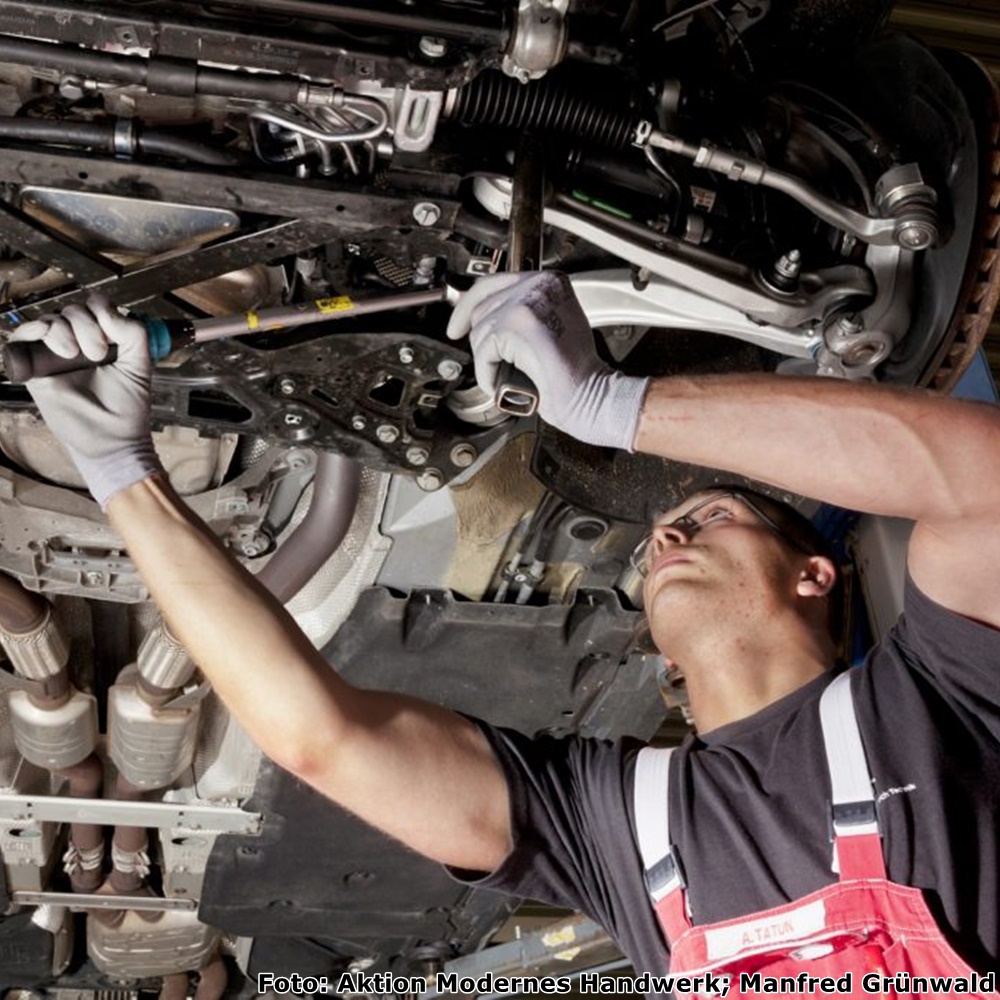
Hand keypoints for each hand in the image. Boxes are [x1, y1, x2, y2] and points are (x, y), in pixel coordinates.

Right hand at [9, 295, 161, 506]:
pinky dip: (32, 330)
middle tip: (95, 354)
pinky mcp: (35, 370)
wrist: (111, 439)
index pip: (93, 306)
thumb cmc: (127, 407)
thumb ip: (134, 332)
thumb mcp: (140, 364)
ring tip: (74, 354)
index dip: (100, 310)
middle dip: (84, 325)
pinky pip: (22, 338)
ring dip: (61, 329)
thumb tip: (106, 309)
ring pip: (49, 320)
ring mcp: (55, 355)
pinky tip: (48, 340)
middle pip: (70, 311)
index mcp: (103, 339)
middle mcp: (78, 344)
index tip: (111, 337)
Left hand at [446, 271, 647, 449]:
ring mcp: (527, 302)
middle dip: (482, 340)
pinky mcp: (515, 325)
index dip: (469, 306)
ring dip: (488, 360)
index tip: (456, 325)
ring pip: (480, 331)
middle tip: (492, 362)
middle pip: (482, 306)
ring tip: (509, 374)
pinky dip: (488, 373)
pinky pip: (483, 351)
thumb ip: (524, 310)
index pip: (493, 282)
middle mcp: (538, 284)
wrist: (590, 394)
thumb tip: (489, 314)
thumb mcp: (552, 324)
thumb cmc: (575, 371)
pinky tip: (506, 380)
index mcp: (550, 280)